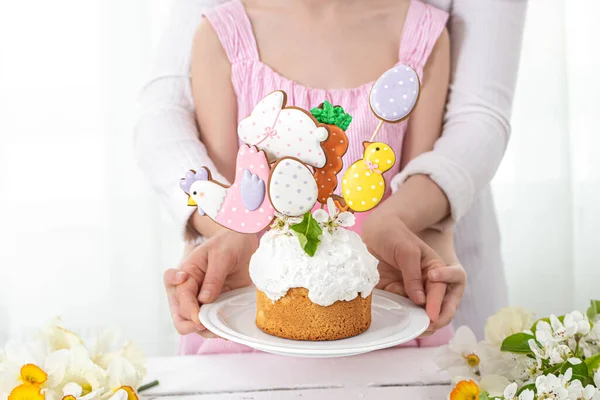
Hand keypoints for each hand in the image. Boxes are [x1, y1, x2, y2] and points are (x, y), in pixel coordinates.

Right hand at [163, 229, 257, 335]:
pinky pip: (209, 324)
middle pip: (179, 315)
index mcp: (186, 273)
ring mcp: (200, 301)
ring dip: (203, 331)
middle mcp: (188, 290)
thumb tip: (205, 300)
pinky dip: (215, 330)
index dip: (188, 308)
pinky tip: (227, 331)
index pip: (180, 295)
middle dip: (190, 324)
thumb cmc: (228, 244)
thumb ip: (213, 277)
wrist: (241, 244)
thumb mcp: (222, 255)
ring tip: (220, 330)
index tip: (197, 315)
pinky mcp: (214, 307)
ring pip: (191, 324)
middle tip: (205, 325)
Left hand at [362, 210, 463, 330]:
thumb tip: (420, 300)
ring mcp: (410, 290)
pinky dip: (402, 319)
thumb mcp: (407, 250)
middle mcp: (425, 282)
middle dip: (437, 317)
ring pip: (421, 312)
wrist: (372, 232)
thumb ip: (413, 275)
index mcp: (434, 268)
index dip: (437, 302)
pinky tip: (399, 325)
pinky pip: (401, 310)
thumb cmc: (393, 235)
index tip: (432, 315)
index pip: (441, 287)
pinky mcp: (394, 294)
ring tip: (417, 331)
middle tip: (429, 326)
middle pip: (439, 305)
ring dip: (420, 323)